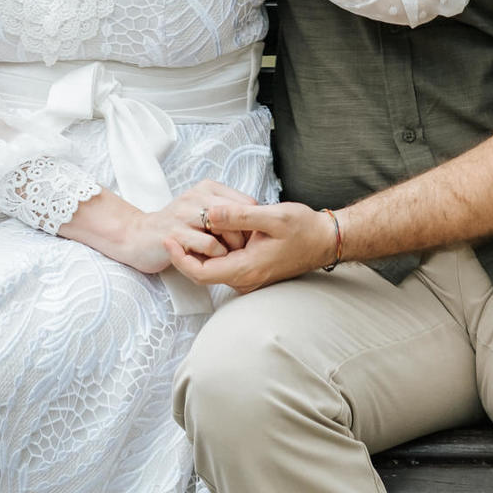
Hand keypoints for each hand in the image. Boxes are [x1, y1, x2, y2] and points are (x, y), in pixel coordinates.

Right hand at [117, 180, 258, 275]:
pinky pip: (209, 245)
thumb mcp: (202, 210)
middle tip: (239, 251)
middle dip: (244, 237)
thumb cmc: (177, 227)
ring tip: (224, 256)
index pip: (246, 202)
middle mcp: (196, 195)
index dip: (252, 223)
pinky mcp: (176, 234)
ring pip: (225, 228)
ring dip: (230, 248)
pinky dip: (216, 256)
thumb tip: (257, 221)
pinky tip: (209, 260)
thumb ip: (225, 211)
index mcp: (207, 187)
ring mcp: (184, 214)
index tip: (249, 239)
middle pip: (238, 214)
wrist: (140, 237)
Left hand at [164, 201, 339, 292]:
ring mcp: (250, 276)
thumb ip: (238, 215)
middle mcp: (246, 279)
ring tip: (188, 226)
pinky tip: (213, 229)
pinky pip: (226, 263)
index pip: (202, 274)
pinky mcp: (253, 269)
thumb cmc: (303, 228)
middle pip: (204, 273)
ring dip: (201, 249)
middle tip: (170, 230)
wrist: (325, 240)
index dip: (181, 258)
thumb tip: (209, 213)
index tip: (167, 239)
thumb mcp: (271, 216)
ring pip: (214, 267)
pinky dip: (215, 248)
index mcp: (247, 269)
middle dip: (185, 253)